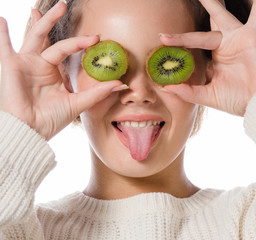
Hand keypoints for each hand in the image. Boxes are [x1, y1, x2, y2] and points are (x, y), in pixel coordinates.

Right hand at [0, 1, 125, 139]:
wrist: (32, 130)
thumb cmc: (52, 119)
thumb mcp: (78, 103)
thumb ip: (98, 93)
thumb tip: (121, 84)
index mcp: (54, 73)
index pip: (66, 50)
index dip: (80, 43)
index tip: (95, 37)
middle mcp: (40, 65)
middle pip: (49, 38)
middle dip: (55, 21)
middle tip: (65, 5)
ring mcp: (25, 64)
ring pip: (33, 37)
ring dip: (41, 21)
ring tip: (52, 6)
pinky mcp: (10, 66)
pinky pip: (4, 47)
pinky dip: (1, 34)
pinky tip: (2, 20)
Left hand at [160, 0, 255, 115]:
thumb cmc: (237, 100)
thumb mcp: (209, 96)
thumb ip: (188, 92)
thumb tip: (165, 88)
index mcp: (216, 56)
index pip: (195, 42)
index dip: (179, 40)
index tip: (162, 38)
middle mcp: (227, 44)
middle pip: (212, 20)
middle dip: (204, 7)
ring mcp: (240, 38)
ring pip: (224, 14)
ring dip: (216, 3)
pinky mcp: (252, 34)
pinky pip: (253, 14)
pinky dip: (252, 5)